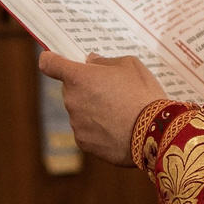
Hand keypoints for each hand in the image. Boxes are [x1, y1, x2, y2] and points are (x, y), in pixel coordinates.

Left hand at [38, 51, 164, 166]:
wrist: (154, 132)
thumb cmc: (143, 93)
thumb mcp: (130, 65)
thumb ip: (105, 61)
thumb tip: (92, 62)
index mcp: (78, 77)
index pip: (49, 64)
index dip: (51, 60)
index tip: (55, 60)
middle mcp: (71, 100)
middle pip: (70, 89)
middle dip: (84, 88)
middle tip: (110, 90)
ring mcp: (76, 123)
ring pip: (79, 111)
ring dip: (92, 109)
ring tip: (120, 112)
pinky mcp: (83, 142)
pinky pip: (87, 130)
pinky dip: (98, 129)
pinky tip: (118, 128)